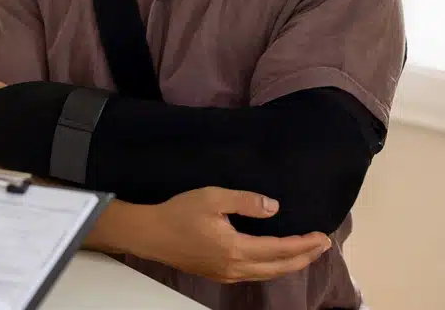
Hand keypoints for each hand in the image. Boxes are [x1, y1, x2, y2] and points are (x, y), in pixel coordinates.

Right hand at [139, 187, 331, 282]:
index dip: (305, 244)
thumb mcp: (212, 197)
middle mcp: (235, 267)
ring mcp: (226, 275)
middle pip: (279, 267)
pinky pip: (255, 276)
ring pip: (268, 275)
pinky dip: (272, 269)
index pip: (281, 249)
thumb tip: (274, 208)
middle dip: (304, 257)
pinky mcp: (218, 275)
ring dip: (290, 265)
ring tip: (305, 253)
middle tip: (323, 246)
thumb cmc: (178, 213)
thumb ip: (244, 201)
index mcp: (236, 248)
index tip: (324, 237)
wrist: (150, 234)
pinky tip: (274, 260)